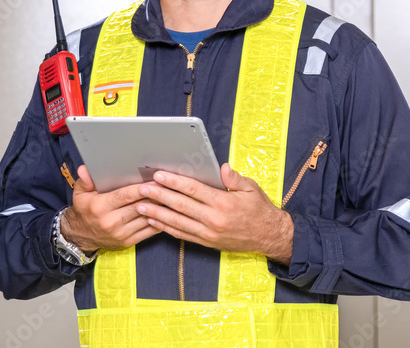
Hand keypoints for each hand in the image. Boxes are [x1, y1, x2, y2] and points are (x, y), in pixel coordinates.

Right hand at [60, 165, 160, 251]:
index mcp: (101, 207)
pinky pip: (149, 231)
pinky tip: (168, 212)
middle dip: (155, 195)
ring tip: (172, 196)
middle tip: (169, 185)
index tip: (156, 180)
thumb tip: (85, 168)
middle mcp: (111, 222)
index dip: (142, 188)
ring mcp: (121, 234)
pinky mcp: (129, 242)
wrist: (80, 236)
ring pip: (147, 218)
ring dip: (161, 208)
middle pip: (140, 206)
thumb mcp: (80, 194)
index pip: (126, 196)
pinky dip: (160, 221)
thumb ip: (85, 180)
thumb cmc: (84, 210)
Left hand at [134, 164, 293, 263]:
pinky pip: (182, 235)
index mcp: (224, 203)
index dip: (175, 182)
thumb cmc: (260, 209)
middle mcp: (214, 220)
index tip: (159, 176)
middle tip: (142, 189)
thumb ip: (234, 178)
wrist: (269, 237)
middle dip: (159, 197)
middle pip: (181, 206)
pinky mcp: (207, 242)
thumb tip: (222, 168)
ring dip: (157, 214)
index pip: (194, 190)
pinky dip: (166, 228)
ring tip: (140, 206)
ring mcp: (209, 234)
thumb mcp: (251, 189)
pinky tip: (154, 221)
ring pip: (178, 223)